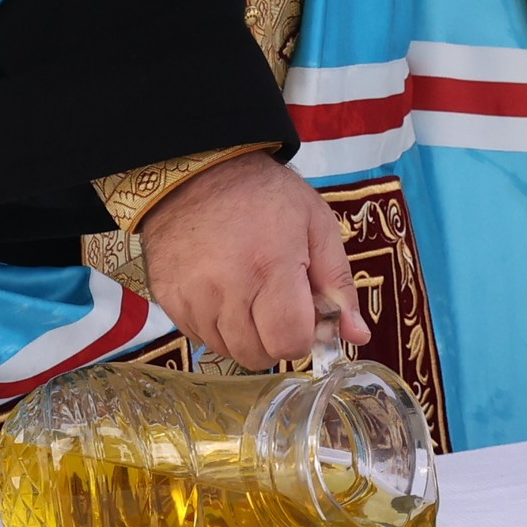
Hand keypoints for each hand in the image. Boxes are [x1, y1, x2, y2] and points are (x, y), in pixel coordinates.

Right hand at [139, 153, 352, 369]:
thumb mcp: (316, 224)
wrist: (197, 170)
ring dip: (245, 335)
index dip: (303, 336)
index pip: (290, 343)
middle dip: (275, 338)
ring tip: (248, 294)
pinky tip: (222, 293)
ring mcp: (192, 297)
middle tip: (276, 303)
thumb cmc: (264, 195)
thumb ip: (339, 284)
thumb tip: (357, 335)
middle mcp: (227, 290)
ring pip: (228, 351)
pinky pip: (199, 337)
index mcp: (271, 269)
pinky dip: (216, 326)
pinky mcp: (169, 299)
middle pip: (258, 356)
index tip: (302, 313)